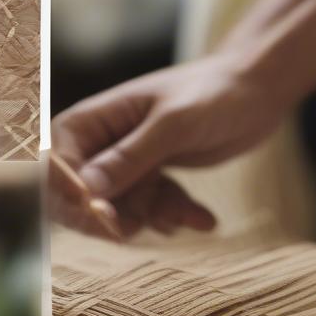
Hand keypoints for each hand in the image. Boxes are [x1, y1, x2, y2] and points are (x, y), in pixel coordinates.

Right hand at [51, 51, 286, 236]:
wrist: (258, 90)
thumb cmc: (215, 94)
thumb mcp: (173, 124)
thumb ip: (131, 157)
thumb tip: (88, 191)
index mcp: (93, 119)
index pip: (57, 168)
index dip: (73, 198)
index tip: (104, 217)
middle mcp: (103, 142)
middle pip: (83, 198)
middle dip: (116, 216)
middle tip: (144, 225)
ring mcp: (129, 161)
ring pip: (122, 210)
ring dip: (155, 217)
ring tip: (192, 215)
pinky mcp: (154, 176)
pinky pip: (152, 210)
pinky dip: (175, 215)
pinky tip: (202, 218)